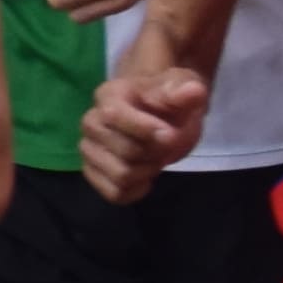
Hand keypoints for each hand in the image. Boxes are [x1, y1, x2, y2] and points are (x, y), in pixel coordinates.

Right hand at [76, 60, 203, 202]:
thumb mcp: (181, 88)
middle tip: (165, 144)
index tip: (170, 134)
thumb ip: (184, 91)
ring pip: (120, 176)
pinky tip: (146, 175)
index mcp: (108, 95)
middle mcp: (91, 122)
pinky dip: (137, 190)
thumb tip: (192, 92)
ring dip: (147, 171)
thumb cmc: (167, 101)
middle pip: (124, 151)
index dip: (143, 129)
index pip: (113, 115)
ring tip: (155, 158)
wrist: (158, 115)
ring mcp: (89, 149)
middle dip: (154, 153)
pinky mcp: (93, 172)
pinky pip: (115, 194)